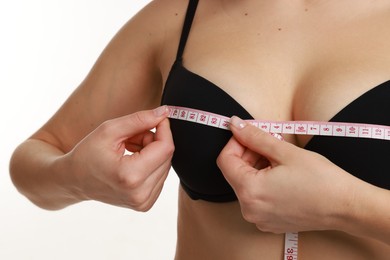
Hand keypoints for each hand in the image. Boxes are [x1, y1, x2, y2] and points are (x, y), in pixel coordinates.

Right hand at [63, 106, 173, 210]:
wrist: (73, 181)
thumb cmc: (87, 153)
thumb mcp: (109, 130)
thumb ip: (140, 120)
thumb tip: (165, 112)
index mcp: (130, 176)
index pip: (165, 148)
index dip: (164, 129)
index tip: (157, 117)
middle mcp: (140, 194)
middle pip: (167, 156)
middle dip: (154, 140)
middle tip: (132, 136)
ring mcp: (144, 202)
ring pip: (165, 165)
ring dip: (153, 152)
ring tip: (129, 149)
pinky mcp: (145, 204)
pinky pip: (160, 176)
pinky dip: (151, 165)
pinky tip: (133, 161)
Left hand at [217, 116, 359, 232]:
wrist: (347, 206)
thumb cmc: (321, 180)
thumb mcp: (284, 151)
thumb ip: (255, 137)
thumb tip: (235, 124)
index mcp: (250, 192)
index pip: (225, 160)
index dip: (235, 142)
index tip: (249, 133)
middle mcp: (249, 209)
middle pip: (234, 172)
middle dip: (248, 153)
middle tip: (268, 141)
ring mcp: (259, 218)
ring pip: (245, 184)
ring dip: (256, 166)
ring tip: (278, 156)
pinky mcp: (268, 221)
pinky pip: (256, 197)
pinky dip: (262, 181)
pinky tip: (280, 173)